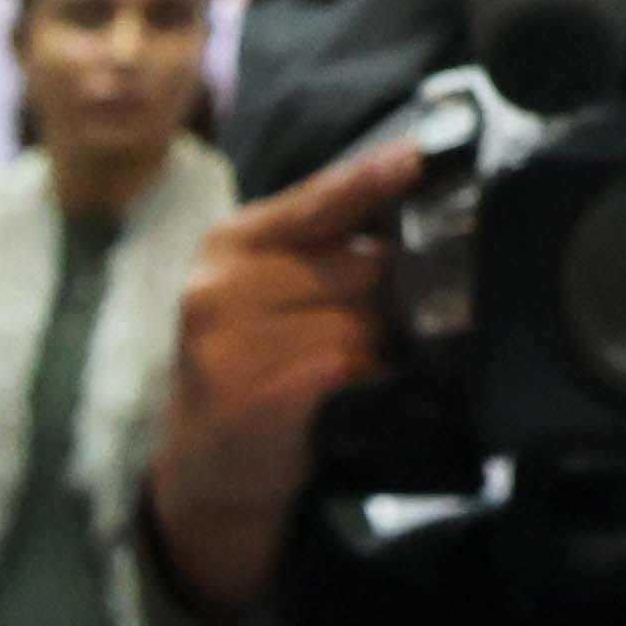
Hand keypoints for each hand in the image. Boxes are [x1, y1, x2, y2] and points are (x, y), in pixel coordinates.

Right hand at [147, 126, 420, 614]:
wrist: (205, 468)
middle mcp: (222, 286)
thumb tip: (412, 222)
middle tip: (355, 330)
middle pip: (360, 265)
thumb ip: (319, 248)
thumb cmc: (248, 364)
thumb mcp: (261, 288)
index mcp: (228, 244)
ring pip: (363, 322)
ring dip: (373, 348)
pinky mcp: (259, 396)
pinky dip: (364, 382)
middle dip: (380, 296)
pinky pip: (351, 368)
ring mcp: (235, 343)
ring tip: (340, 370)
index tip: (420, 156)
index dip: (374, 178)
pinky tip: (341, 395)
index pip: (318, 199)